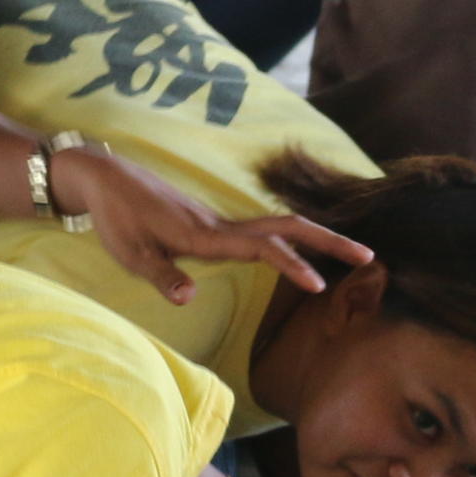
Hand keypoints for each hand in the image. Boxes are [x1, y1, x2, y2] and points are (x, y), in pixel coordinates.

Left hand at [50, 148, 373, 308]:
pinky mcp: (213, 223)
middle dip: (329, 241)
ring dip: (317, 239)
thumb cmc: (116, 218)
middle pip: (287, 228)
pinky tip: (305, 251)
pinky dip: (293, 239)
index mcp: (205, 235)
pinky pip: (263, 230)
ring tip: (352, 254)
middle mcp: (220, 225)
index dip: (293, 265)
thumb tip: (189, 297)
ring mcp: (219, 222)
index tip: (321, 285)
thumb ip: (162, 276)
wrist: (105, 179)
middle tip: (370, 256)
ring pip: (279, 226)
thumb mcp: (131, 254)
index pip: (262, 248)